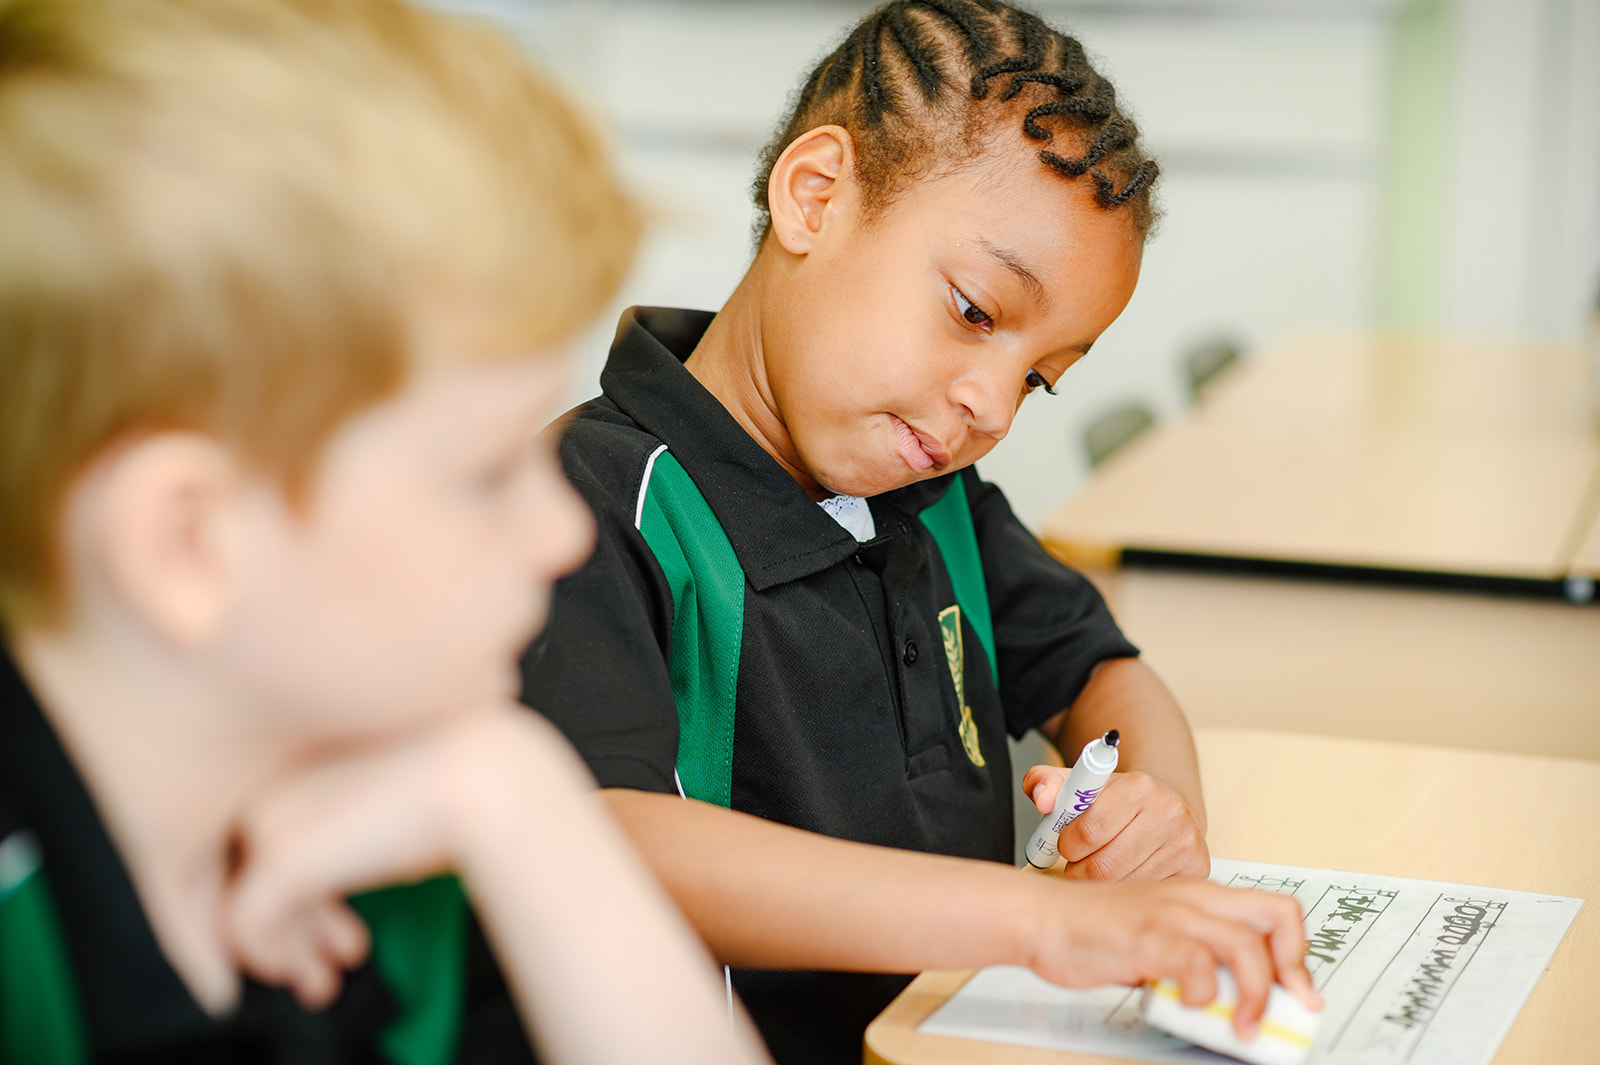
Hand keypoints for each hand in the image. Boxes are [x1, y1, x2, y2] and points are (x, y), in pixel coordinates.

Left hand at [222, 705, 575, 1008]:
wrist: (488, 777)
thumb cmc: (469, 773)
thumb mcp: (402, 785)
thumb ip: (361, 813)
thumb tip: (342, 866)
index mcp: (301, 745)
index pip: (279, 822)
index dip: (313, 874)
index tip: (346, 914)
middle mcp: (274, 773)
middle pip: (258, 862)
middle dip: (301, 918)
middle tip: (340, 952)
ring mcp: (271, 813)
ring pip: (245, 894)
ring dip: (287, 946)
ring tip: (324, 980)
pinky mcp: (278, 857)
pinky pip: (245, 926)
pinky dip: (275, 958)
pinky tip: (315, 975)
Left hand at [1022, 767, 1207, 879]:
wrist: (1162, 808)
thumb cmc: (1113, 801)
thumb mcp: (1077, 784)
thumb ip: (1045, 782)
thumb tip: (1041, 799)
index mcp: (1138, 787)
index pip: (1089, 830)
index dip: (1068, 843)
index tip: (1067, 842)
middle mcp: (1169, 813)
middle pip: (1104, 866)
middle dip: (1080, 868)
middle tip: (1080, 860)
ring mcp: (1186, 844)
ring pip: (1122, 886)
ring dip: (1101, 883)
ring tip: (1103, 866)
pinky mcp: (1196, 870)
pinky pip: (1145, 897)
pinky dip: (1127, 893)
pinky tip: (1126, 874)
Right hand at [1029, 877, 1321, 1038]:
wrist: (1041, 918)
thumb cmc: (1092, 931)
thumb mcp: (1157, 942)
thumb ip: (1194, 961)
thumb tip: (1232, 1002)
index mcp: (1199, 896)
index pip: (1274, 913)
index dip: (1295, 955)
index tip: (1297, 993)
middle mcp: (1194, 899)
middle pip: (1278, 916)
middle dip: (1294, 968)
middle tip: (1289, 1006)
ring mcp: (1171, 914)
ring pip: (1245, 947)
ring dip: (1255, 994)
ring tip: (1243, 1025)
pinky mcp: (1147, 936)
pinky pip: (1197, 965)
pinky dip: (1204, 994)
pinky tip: (1190, 1006)